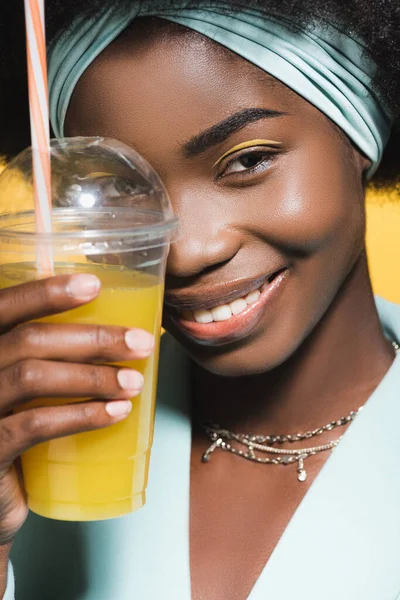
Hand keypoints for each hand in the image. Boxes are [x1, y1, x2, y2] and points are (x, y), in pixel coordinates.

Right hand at [0, 273, 153, 544]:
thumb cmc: (8, 426)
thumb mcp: (16, 382)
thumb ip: (41, 356)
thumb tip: (114, 334)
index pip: (3, 305)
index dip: (46, 292)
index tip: (94, 284)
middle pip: (28, 339)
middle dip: (92, 337)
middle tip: (140, 342)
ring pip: (32, 376)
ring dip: (92, 376)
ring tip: (134, 382)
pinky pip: (35, 425)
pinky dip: (81, 416)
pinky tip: (116, 412)